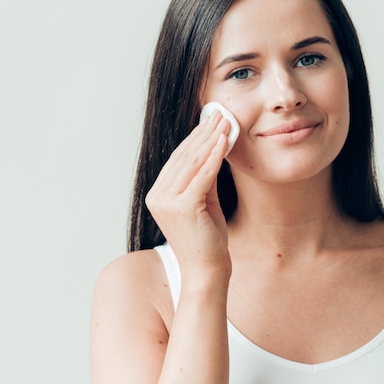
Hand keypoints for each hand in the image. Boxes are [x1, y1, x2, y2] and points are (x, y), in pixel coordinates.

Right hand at [145, 112, 232, 282]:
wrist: (207, 270)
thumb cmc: (208, 239)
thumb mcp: (203, 201)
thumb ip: (204, 177)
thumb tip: (215, 147)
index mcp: (158, 195)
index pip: (178, 159)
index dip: (195, 138)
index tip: (211, 121)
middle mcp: (158, 196)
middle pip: (184, 156)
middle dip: (204, 133)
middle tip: (220, 114)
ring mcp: (168, 202)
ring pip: (193, 162)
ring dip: (211, 139)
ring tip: (225, 121)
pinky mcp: (183, 207)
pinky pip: (202, 174)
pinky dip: (215, 155)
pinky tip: (224, 141)